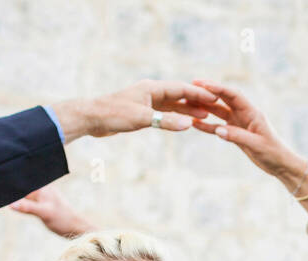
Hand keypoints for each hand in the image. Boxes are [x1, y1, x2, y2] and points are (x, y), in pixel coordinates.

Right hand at [10, 186, 95, 238]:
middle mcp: (42, 189)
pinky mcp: (42, 203)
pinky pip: (28, 199)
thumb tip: (11, 204)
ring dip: (14, 194)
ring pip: (24, 193)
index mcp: (42, 187)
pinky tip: (13, 203)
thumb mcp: (45, 213)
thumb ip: (28, 207)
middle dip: (9, 187)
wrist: (77, 227)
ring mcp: (42, 196)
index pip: (21, 183)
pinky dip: (21, 201)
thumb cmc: (63, 219)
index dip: (7, 183)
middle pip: (21, 186)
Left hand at [50, 80, 217, 141]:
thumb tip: (189, 125)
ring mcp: (147, 101)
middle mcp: (151, 92)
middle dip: (197, 101)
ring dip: (188, 110)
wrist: (92, 118)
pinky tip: (185, 123)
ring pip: (173, 105)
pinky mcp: (142, 112)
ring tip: (205, 116)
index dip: (199, 94)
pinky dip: (176, 117)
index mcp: (152, 88)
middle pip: (179, 95)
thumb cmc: (113, 114)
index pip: (181, 89)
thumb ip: (166, 122)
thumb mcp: (142, 119)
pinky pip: (165, 113)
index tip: (215, 98)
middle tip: (215, 107)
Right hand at [179, 79, 305, 184]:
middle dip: (208, 92)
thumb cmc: (274, 152)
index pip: (233, 95)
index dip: (218, 88)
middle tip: (191, 85)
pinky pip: (219, 127)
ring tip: (188, 102)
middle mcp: (244, 114)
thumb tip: (218, 130)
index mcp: (252, 112)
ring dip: (205, 107)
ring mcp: (239, 123)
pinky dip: (207, 126)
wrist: (280, 165)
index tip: (203, 84)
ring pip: (219, 112)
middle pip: (223, 99)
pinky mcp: (236, 134)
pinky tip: (194, 124)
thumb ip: (237, 136)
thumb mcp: (256, 145)